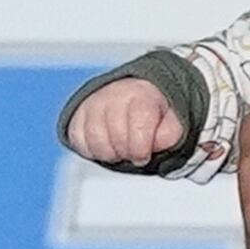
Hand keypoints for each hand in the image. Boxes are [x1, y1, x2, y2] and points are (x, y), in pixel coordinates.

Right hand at [67, 78, 182, 167]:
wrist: (133, 96)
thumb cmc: (153, 114)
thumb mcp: (172, 123)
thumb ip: (169, 134)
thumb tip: (156, 141)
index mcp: (142, 95)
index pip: (138, 127)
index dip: (141, 149)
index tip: (144, 155)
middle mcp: (114, 94)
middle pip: (117, 139)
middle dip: (128, 153)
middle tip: (133, 150)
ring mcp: (93, 102)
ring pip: (96, 142)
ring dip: (110, 154)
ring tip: (119, 148)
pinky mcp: (77, 113)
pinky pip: (78, 140)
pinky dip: (91, 150)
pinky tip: (105, 144)